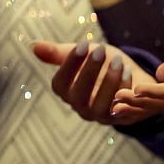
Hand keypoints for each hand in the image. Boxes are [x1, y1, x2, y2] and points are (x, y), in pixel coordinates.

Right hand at [32, 39, 154, 126]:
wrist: (131, 78)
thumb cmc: (102, 65)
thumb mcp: (83, 55)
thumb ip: (59, 52)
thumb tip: (32, 45)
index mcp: (67, 92)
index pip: (60, 83)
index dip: (70, 64)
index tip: (83, 44)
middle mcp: (80, 107)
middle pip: (78, 95)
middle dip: (89, 72)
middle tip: (100, 49)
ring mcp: (100, 116)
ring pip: (100, 106)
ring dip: (109, 82)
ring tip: (118, 60)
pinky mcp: (120, 119)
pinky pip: (122, 109)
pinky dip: (125, 89)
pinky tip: (129, 70)